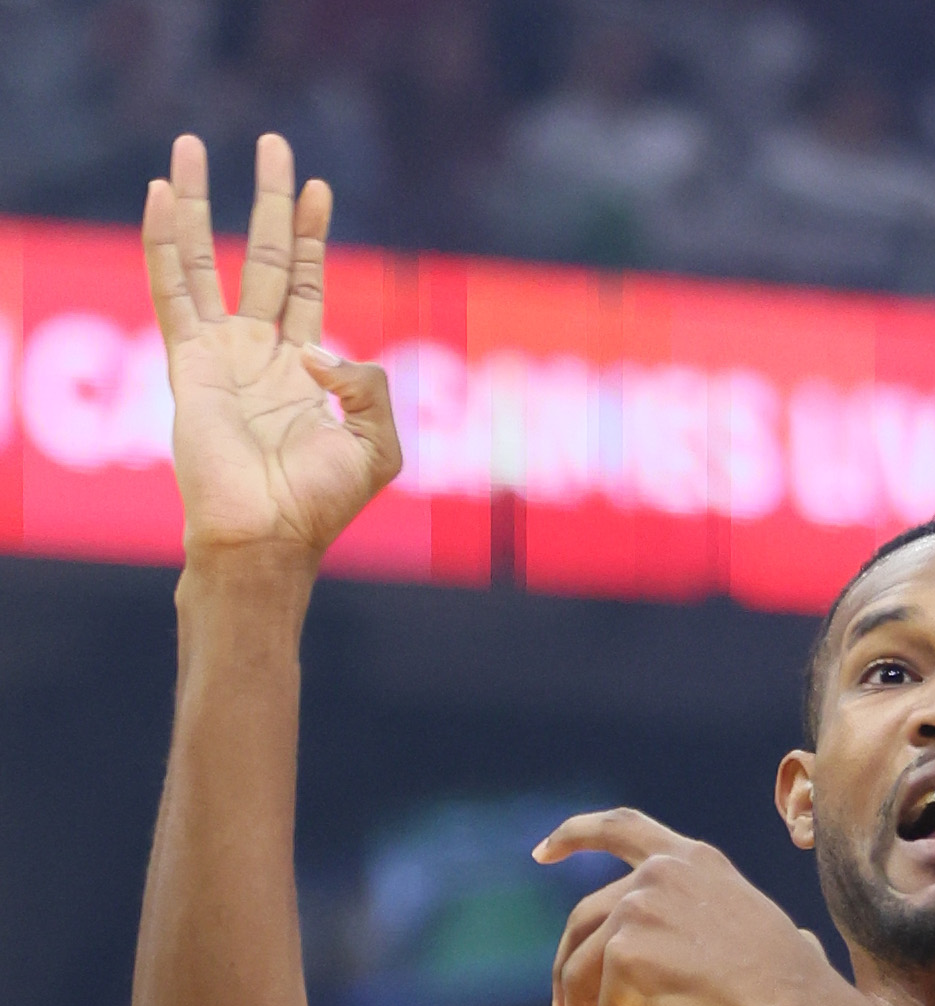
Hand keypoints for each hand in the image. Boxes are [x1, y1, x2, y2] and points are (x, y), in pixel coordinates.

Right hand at [143, 133, 400, 561]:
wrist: (268, 537)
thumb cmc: (322, 505)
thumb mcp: (379, 447)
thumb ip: (371, 388)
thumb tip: (317, 350)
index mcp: (306, 372)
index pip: (306, 285)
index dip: (312, 237)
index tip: (318, 187)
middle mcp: (260, 354)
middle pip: (262, 257)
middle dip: (269, 202)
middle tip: (274, 144)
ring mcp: (220, 354)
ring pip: (205, 259)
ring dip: (200, 202)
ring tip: (191, 145)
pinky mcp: (188, 362)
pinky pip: (171, 288)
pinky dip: (163, 240)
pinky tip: (161, 194)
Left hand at [537, 810, 831, 1005]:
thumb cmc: (796, 993)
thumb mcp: (761, 930)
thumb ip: (716, 925)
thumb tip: (738, 949)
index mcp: (692, 861)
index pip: (620, 828)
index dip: (574, 836)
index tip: (541, 852)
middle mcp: (658, 875)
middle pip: (582, 921)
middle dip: (566, 973)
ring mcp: (636, 911)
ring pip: (581, 976)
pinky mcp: (623, 958)